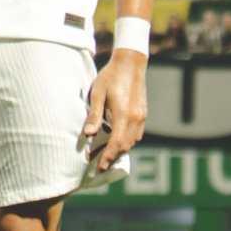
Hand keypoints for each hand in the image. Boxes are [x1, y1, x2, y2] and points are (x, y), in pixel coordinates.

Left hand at [82, 49, 146, 174]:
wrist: (130, 63)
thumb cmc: (111, 76)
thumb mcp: (97, 93)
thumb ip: (94, 114)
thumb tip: (88, 134)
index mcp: (123, 114)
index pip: (116, 143)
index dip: (108, 157)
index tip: (99, 167)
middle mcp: (135, 118)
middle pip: (126, 146)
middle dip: (113, 157)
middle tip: (100, 165)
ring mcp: (141, 116)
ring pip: (133, 142)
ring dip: (120, 150)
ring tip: (106, 155)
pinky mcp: (143, 113)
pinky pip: (136, 134)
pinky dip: (127, 141)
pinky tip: (116, 140)